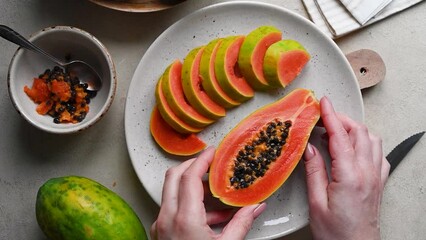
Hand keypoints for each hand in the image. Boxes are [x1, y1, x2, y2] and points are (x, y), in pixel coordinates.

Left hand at [151, 147, 265, 239]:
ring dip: (192, 187)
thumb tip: (256, 207)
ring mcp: (161, 225)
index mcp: (184, 220)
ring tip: (216, 195)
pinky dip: (189, 203)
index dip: (202, 160)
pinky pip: (172, 207)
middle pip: (173, 176)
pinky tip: (210, 215)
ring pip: (171, 191)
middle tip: (210, 164)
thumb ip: (242, 224)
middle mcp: (167, 218)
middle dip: (193, 166)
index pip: (189, 177)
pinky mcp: (161, 232)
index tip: (213, 152)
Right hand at [304, 97, 389, 239]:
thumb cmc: (336, 233)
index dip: (330, 116)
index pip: (340, 136)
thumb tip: (309, 148)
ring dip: (353, 129)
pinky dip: (365, 142)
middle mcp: (367, 172)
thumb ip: (314, 171)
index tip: (323, 103)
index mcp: (350, 176)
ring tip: (335, 130)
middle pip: (359, 132)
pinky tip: (353, 147)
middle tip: (323, 117)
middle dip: (341, 118)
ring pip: (371, 139)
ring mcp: (376, 176)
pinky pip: (378, 153)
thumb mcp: (316, 202)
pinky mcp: (378, 182)